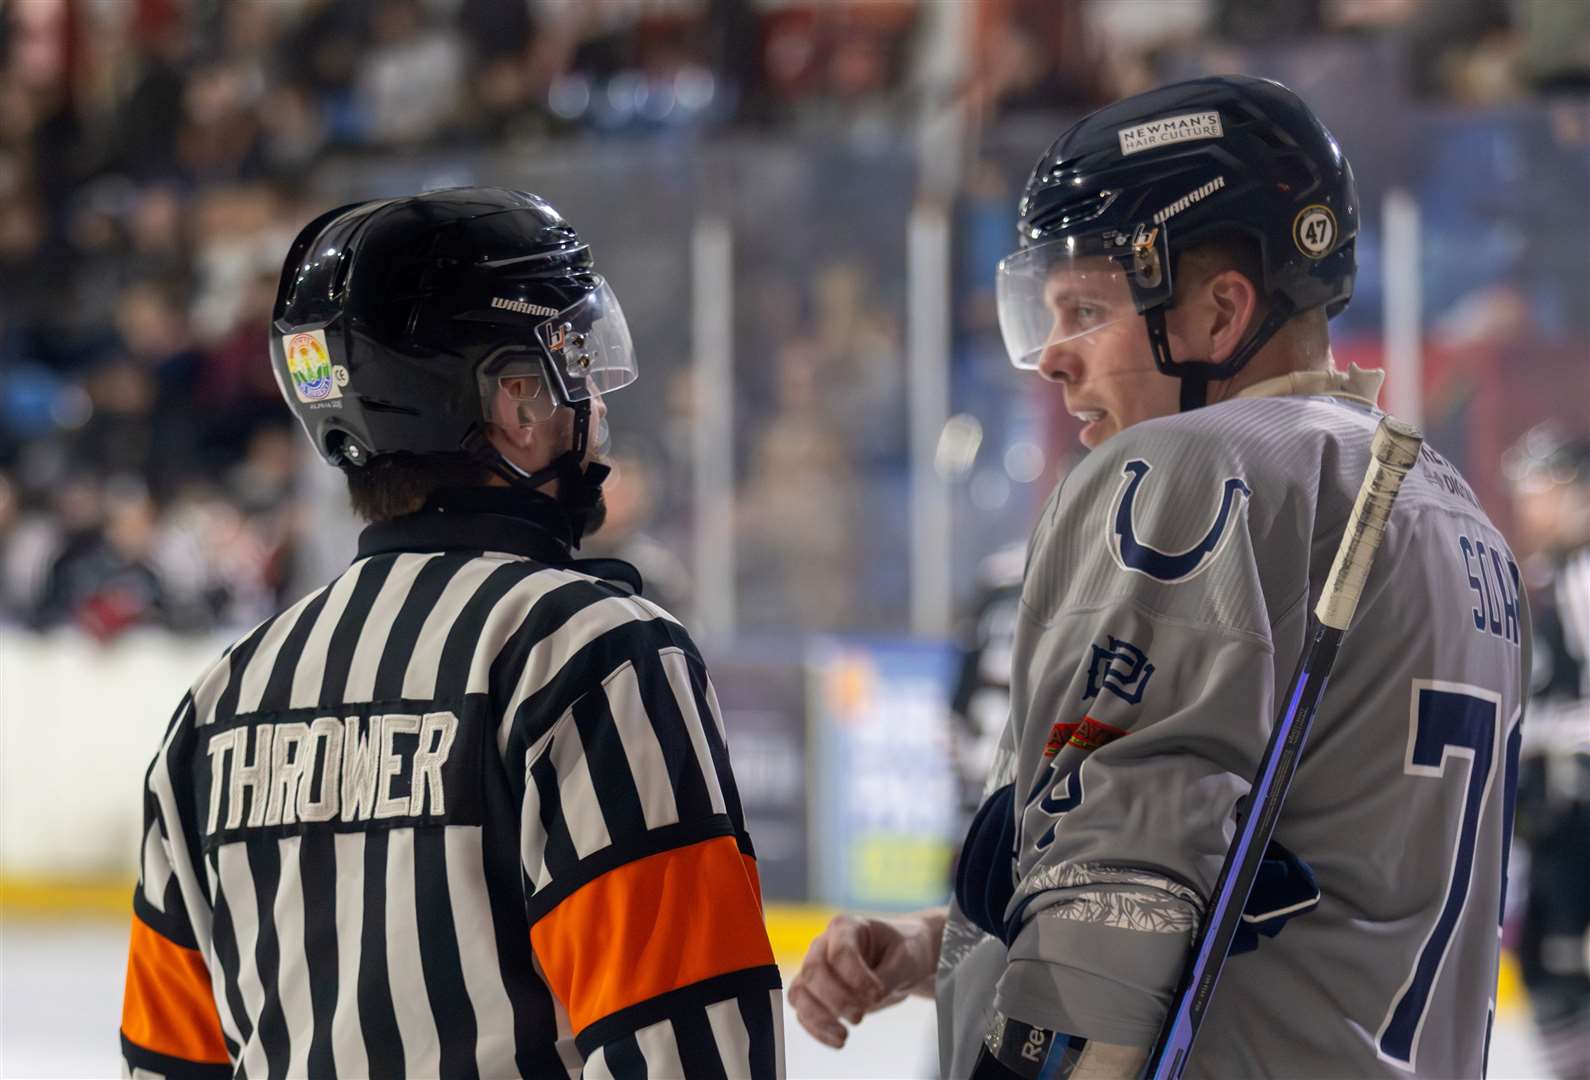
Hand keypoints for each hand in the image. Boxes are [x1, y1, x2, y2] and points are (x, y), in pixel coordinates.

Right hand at [788, 911, 943, 1047]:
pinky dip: (816, 1030)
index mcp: (846, 926)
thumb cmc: (904, 951)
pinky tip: (838, 1042)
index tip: (878, 995)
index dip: (855, 977)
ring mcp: (816, 968)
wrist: (901, 958)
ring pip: (799, 993)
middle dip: (835, 998)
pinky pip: (803, 1012)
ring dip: (819, 1017)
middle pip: (813, 971)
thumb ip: (888, 977)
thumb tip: (869, 1000)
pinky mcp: (814, 993)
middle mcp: (824, 944)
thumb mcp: (906, 959)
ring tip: (844, 1037)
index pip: (839, 952)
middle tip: (860, 1016)